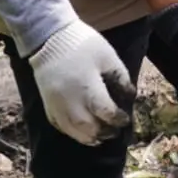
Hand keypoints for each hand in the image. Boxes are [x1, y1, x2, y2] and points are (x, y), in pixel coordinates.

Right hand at [29, 20, 135, 145]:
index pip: (105, 112)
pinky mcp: (47, 104)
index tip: (126, 119)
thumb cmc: (83, 45)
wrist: (50, 39)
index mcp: (88, 88)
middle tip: (114, 132)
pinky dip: (71, 132)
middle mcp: (70, 101)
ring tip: (99, 138)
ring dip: (87, 138)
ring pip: (72, 131)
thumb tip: (130, 95)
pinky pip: (59, 125)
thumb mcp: (108, 56)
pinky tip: (80, 132)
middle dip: (103, 132)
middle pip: (88, 127)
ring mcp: (56, 105)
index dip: (118, 119)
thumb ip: (120, 77)